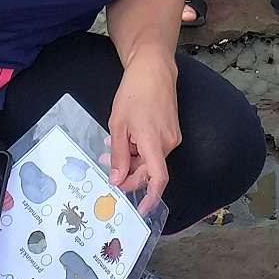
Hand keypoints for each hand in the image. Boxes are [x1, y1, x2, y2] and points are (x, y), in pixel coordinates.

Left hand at [108, 54, 179, 216]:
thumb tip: (118, 180)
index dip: (152, 197)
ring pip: (151, 158)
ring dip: (132, 159)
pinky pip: (155, 147)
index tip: (142, 209)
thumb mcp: (118, 125)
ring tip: (111, 148)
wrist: (153, 68)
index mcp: (155, 143)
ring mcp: (172, 135)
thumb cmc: (134, 93)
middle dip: (129, 173)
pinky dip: (140, 149)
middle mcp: (169, 142)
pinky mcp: (171, 129)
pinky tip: (126, 139)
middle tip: (106, 165)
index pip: (159, 179)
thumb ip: (119, 156)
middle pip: (150, 170)